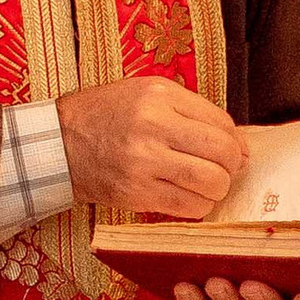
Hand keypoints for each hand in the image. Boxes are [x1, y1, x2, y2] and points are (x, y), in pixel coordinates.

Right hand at [58, 77, 245, 219]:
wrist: (61, 143)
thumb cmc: (108, 115)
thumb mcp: (147, 92)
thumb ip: (192, 110)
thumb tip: (238, 145)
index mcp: (159, 96)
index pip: (221, 123)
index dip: (235, 142)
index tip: (233, 151)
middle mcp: (153, 127)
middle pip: (222, 154)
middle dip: (231, 167)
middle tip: (222, 169)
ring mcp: (144, 163)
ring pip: (211, 184)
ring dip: (217, 189)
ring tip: (206, 184)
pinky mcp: (137, 193)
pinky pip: (188, 207)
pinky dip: (198, 206)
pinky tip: (188, 197)